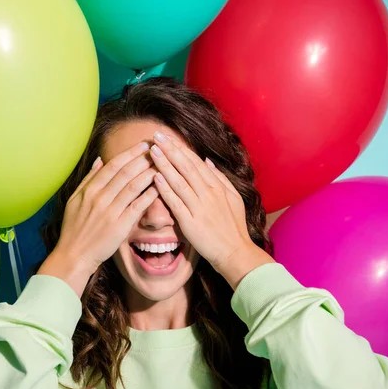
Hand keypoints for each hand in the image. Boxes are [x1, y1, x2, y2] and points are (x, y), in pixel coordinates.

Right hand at [38, 141, 158, 296]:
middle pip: (126, 172)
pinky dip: (149, 195)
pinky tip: (160, 187)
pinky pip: (138, 206)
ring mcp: (110, 211)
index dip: (130, 153)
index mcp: (90, 190)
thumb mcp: (75, 200)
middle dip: (144, 158)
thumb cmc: (74, 229)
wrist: (74, 255)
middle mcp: (100, 198)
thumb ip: (88, 179)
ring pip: (134, 186)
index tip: (144, 145)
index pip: (113, 165)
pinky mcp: (120, 226)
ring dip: (149, 173)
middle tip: (159, 149)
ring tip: (163, 164)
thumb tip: (100, 160)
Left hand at [149, 132, 273, 287]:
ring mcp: (199, 207)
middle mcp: (209, 193)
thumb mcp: (233, 198)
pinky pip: (176, 202)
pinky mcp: (190, 222)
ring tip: (152, 151)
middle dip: (170, 149)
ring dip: (164, 164)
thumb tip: (207, 160)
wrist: (235, 253)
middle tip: (156, 135)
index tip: (167, 136)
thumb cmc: (233, 227)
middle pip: (186, 166)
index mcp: (217, 187)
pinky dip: (165, 188)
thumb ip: (220, 178)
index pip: (195, 161)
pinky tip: (155, 177)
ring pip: (179, 181)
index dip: (180, 147)